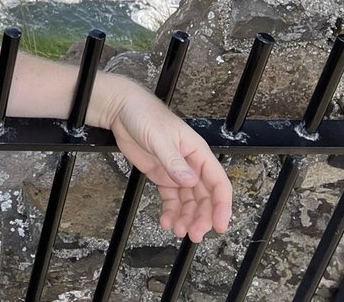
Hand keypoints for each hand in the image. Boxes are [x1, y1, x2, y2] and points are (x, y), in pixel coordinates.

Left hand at [100, 81, 231, 242]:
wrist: (122, 110)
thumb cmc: (144, 115)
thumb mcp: (159, 137)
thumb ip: (174, 160)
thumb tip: (190, 181)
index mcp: (198, 153)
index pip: (218, 182)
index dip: (222, 205)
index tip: (219, 224)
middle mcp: (191, 165)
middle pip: (204, 197)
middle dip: (201, 217)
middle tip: (193, 234)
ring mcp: (176, 172)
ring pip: (189, 201)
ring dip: (186, 218)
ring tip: (177, 230)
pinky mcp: (161, 176)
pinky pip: (171, 199)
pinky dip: (170, 212)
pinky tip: (165, 222)